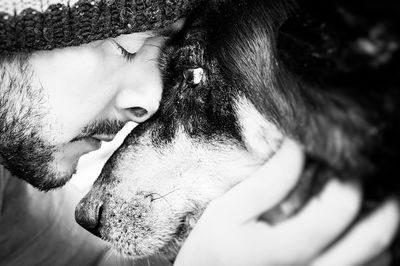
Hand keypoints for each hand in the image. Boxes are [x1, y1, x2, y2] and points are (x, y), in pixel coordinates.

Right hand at [174, 139, 399, 265]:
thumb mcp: (229, 209)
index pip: (334, 214)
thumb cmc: (215, 247)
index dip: (348, 182)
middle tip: (385, 180)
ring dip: (384, 229)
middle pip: (370, 243)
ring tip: (380, 202)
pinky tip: (362, 230)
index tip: (346, 162)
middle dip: (387, 206)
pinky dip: (375, 250)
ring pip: (375, 261)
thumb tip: (299, 147)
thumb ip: (268, 182)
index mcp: (281, 252)